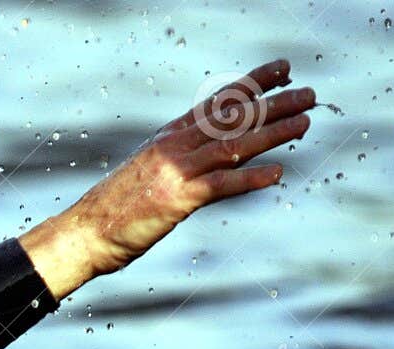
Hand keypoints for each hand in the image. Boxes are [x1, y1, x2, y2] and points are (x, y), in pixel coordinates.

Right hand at [21, 60, 315, 299]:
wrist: (84, 232)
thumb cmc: (113, 208)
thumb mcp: (148, 173)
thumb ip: (177, 162)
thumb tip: (205, 157)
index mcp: (168, 137)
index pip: (217, 102)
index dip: (253, 83)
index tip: (282, 70)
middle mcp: (174, 146)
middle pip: (233, 118)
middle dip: (275, 104)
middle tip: (309, 94)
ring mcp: (176, 171)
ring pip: (233, 145)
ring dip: (273, 133)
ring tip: (305, 123)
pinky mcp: (176, 200)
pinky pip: (220, 186)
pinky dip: (250, 179)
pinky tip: (277, 174)